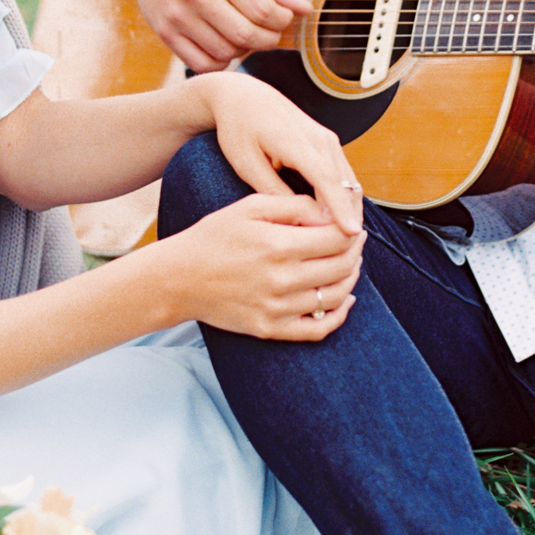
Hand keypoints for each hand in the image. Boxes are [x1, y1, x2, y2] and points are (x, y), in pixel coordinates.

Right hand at [130, 0, 309, 72]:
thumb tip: (306, 10)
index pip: (264, 10)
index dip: (283, 20)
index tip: (284, 18)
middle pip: (247, 35)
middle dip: (268, 40)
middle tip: (270, 33)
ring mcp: (178, 16)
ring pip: (226, 53)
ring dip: (245, 50)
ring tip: (245, 35)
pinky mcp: (165, 32)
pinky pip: (201, 64)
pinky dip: (221, 62)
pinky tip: (225, 46)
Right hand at [161, 192, 363, 341]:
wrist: (178, 279)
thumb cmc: (214, 237)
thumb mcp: (249, 207)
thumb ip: (293, 205)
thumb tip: (329, 212)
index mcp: (279, 245)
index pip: (338, 239)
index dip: (353, 232)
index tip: (353, 226)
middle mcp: (282, 279)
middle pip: (342, 267)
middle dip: (355, 252)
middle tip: (355, 243)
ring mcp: (277, 308)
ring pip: (336, 297)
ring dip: (351, 280)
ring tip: (350, 266)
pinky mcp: (270, 329)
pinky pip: (318, 329)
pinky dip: (340, 316)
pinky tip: (345, 301)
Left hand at [200, 72, 363, 235]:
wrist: (243, 96)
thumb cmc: (239, 128)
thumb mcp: (248, 165)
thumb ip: (275, 192)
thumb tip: (303, 219)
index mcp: (297, 142)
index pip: (328, 181)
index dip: (341, 210)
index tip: (350, 234)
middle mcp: (320, 138)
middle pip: (346, 184)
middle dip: (350, 216)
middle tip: (347, 251)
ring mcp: (327, 139)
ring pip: (350, 180)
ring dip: (350, 209)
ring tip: (345, 241)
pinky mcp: (328, 143)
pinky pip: (343, 174)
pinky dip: (345, 197)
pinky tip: (338, 219)